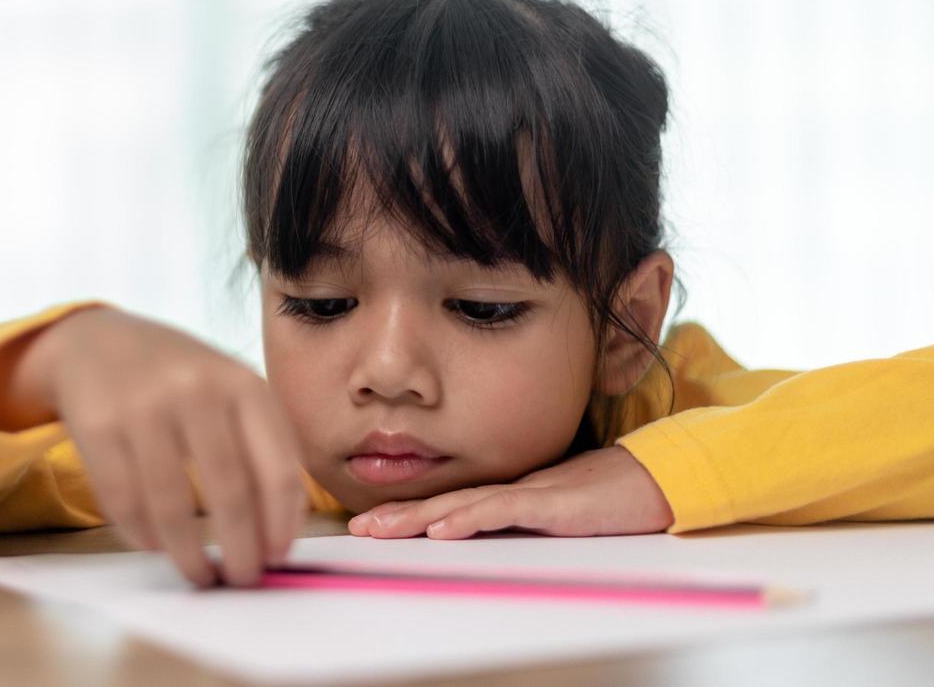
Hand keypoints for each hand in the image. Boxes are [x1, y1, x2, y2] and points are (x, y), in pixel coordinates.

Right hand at [15, 305, 309, 586]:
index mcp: (242, 383)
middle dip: (241, 550)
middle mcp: (196, 390)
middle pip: (230, 492)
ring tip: (199, 574)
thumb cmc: (178, 377)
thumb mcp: (229, 389)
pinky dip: (144, 535)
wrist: (97, 341)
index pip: (277, 468)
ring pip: (172, 506)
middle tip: (242, 579)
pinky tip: (156, 545)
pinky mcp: (98, 426)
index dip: (281, 524)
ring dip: (189, 555)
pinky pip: (125, 501)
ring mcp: (143, 406)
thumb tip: (281, 533)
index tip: (278, 557)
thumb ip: (260, 446)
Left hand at [347, 445, 673, 539]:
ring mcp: (530, 494)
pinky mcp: (552, 504)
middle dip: (398, 517)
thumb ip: (522, 522)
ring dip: (418, 518)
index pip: (450, 504)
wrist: (658, 481)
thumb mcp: (556, 516)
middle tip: (357, 529)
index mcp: (510, 494)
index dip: (410, 514)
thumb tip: (483, 535)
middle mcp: (512, 490)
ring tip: (380, 529)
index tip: (372, 524)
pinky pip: (503, 511)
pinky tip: (441, 529)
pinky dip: (469, 519)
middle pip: (444, 502)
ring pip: (463, 506)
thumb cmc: (611, 499)